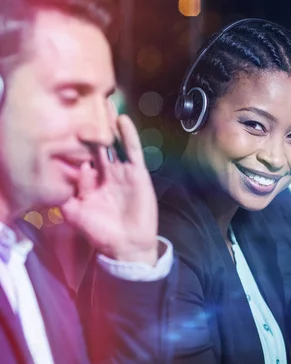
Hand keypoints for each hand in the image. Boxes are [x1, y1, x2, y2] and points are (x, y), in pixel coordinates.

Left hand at [60, 112, 158, 265]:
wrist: (127, 245)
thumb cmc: (101, 233)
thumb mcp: (74, 214)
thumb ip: (67, 194)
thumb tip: (71, 171)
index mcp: (90, 184)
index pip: (80, 160)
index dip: (73, 149)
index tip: (64, 132)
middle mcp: (106, 175)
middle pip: (96, 147)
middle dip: (90, 129)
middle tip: (83, 107)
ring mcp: (122, 173)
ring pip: (114, 144)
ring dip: (109, 125)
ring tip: (103, 104)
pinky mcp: (137, 173)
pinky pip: (133, 151)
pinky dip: (128, 135)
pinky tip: (122, 120)